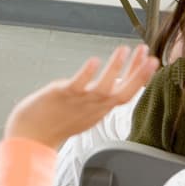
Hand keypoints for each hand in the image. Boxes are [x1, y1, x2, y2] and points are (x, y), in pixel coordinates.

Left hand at [4, 45, 159, 149]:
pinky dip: (87, 74)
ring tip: (124, 49)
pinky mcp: (62, 96)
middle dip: (139, 74)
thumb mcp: (85, 112)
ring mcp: (79, 102)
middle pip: (123, 92)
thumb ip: (99, 99)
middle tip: (151, 56)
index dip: (141, 77)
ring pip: (104, 87)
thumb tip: (112, 83)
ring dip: (116, 68)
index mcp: (100, 110)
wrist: (31, 136)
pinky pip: (78, 85)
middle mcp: (93, 107)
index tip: (152, 61)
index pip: (127, 93)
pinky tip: (94, 61)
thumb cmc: (56, 122)